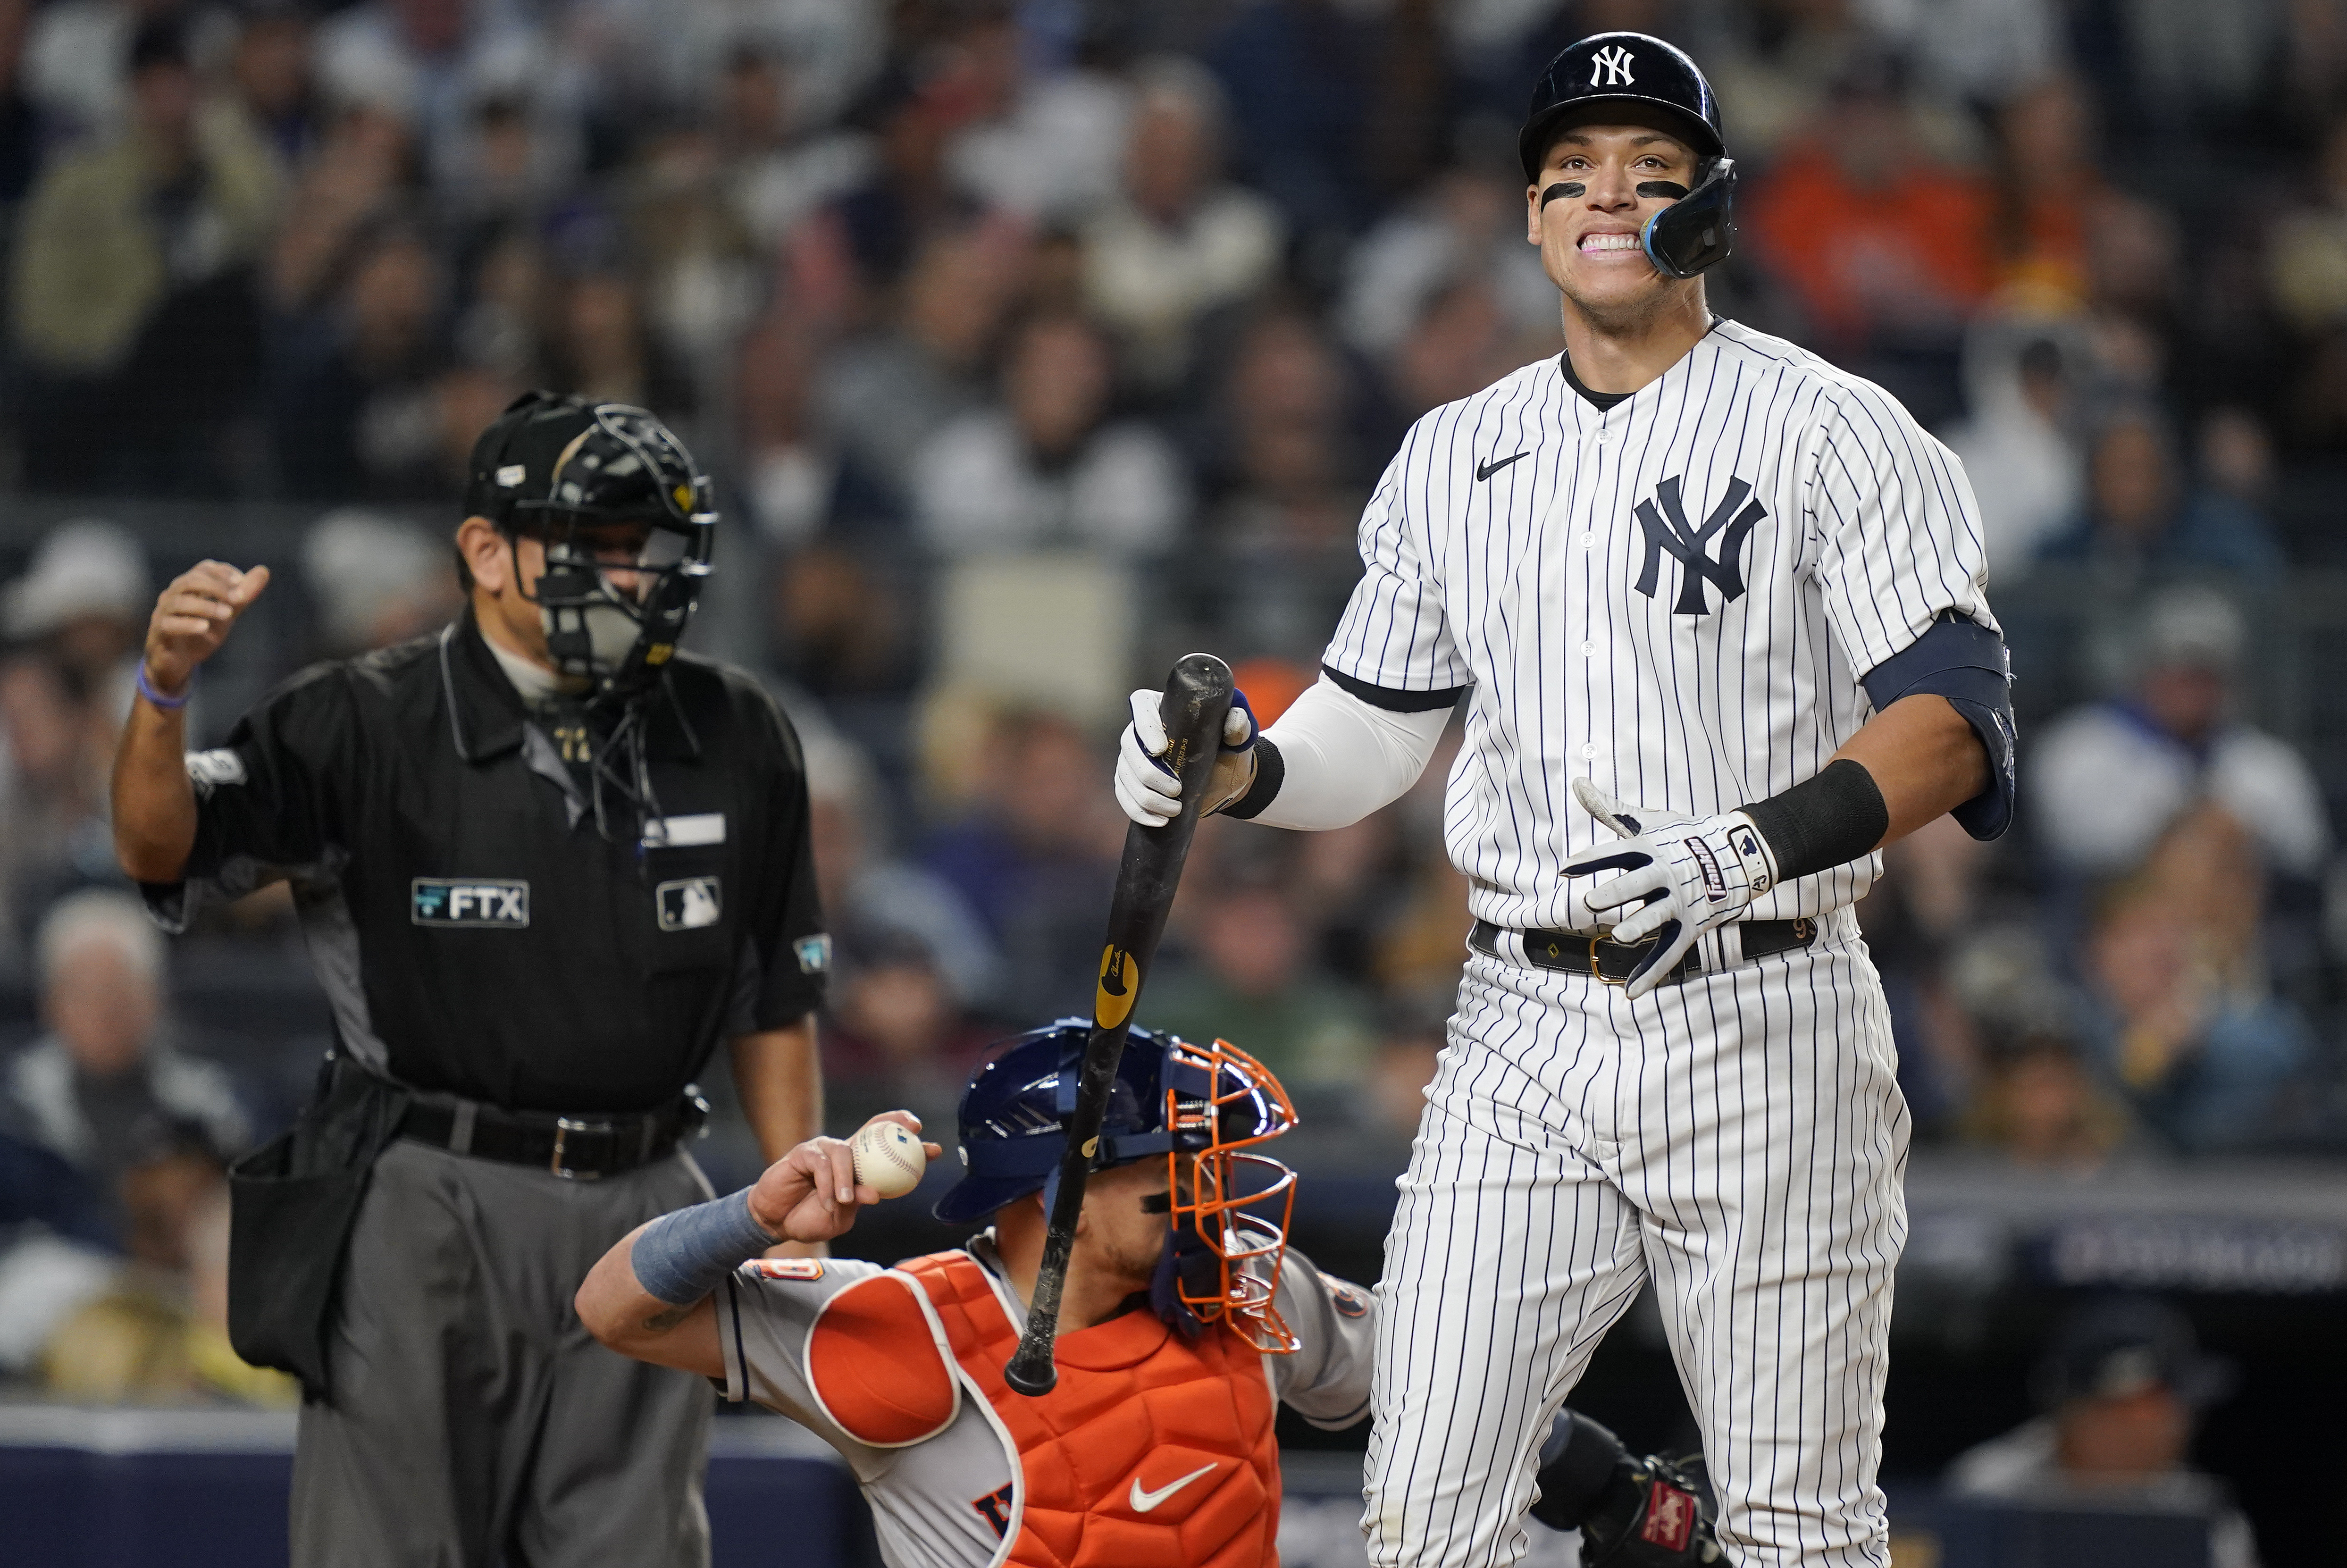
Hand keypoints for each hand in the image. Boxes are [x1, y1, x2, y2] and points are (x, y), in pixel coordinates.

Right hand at [144, 561, 270, 696]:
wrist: (179, 663)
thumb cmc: (201, 634)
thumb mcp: (227, 614)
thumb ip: (243, 595)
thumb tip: (264, 571)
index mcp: (189, 587)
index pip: (203, 568)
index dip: (223, 572)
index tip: (241, 582)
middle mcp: (173, 596)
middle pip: (190, 581)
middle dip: (216, 587)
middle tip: (239, 598)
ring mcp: (163, 614)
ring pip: (179, 602)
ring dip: (206, 606)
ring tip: (228, 614)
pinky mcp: (159, 633)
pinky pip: (169, 625)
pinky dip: (187, 624)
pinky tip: (204, 627)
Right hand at [745, 1111, 940, 1243]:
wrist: (777, 1223)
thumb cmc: (810, 1218)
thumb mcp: (841, 1216)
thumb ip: (858, 1202)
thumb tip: (876, 1193)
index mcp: (858, 1166)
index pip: (886, 1147)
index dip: (909, 1143)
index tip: (932, 1148)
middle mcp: (844, 1152)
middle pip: (873, 1129)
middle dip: (897, 1124)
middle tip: (913, 1132)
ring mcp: (823, 1150)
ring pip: (845, 1153)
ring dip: (847, 1180)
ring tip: (846, 1201)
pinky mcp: (803, 1153)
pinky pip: (821, 1164)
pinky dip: (827, 1185)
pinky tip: (828, 1201)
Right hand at [1113, 685, 1256, 824]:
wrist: (1225, 780)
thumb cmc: (1229, 753)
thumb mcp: (1238, 740)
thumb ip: (1239, 726)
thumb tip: (1235, 717)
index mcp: (1162, 708)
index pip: (1141, 705)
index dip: (1145, 727)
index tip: (1161, 749)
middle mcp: (1141, 730)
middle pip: (1128, 745)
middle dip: (1148, 773)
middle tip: (1175, 790)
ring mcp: (1133, 758)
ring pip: (1124, 774)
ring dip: (1145, 797)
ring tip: (1173, 810)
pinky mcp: (1132, 782)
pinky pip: (1124, 796)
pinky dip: (1137, 811)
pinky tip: (1158, 821)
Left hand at [1560, 779, 1778, 998]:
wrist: (1739, 853)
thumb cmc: (1683, 835)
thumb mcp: (1648, 821)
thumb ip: (1609, 809)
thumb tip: (1577, 783)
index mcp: (1650, 848)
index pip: (1616, 852)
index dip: (1590, 860)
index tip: (1565, 869)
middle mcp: (1664, 875)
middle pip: (1636, 884)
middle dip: (1615, 892)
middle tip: (1590, 901)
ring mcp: (1679, 902)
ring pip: (1655, 917)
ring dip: (1638, 927)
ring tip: (1618, 937)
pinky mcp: (1691, 926)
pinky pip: (1669, 953)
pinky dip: (1651, 974)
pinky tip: (1630, 994)